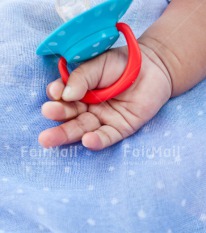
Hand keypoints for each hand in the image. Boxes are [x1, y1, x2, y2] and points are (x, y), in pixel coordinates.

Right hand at [39, 44, 171, 150]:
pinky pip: (107, 136)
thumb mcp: (98, 64)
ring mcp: (104, 119)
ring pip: (84, 129)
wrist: (154, 67)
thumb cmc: (123, 63)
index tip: (55, 93)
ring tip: (49, 139)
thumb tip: (66, 93)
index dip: (57, 95)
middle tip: (44, 123)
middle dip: (57, 120)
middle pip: (71, 117)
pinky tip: (87, 141)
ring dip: (68, 134)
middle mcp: (90, 108)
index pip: (64, 97)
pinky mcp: (121, 128)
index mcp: (81, 92)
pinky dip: (97, 140)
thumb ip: (81, 77)